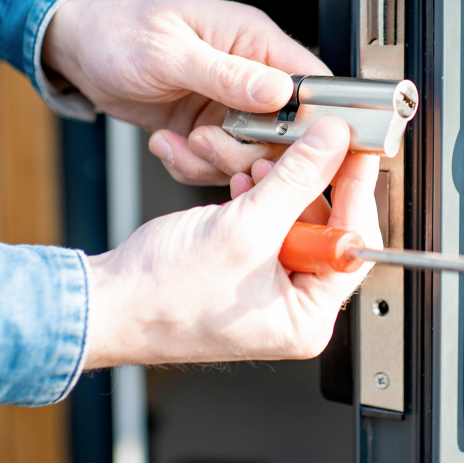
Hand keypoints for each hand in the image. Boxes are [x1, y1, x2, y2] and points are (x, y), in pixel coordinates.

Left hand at [42, 0, 329, 184]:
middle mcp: (251, 75)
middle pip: (285, 131)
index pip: (311, 83)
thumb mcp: (169, 51)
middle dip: (247, 150)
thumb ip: (227, 74)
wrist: (80, 49)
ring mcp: (231, 106)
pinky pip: (219, 163)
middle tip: (206, 142)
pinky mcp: (210, 129)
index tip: (284, 144)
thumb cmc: (119, 31)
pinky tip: (166, 144)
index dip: (311, 120)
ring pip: (252, 155)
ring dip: (214, 161)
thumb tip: (280, 91)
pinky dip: (191, 166)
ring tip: (179, 143)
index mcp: (254, 41)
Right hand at [83, 117, 380, 367]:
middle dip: (308, 184)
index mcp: (307, 317)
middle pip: (327, 228)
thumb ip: (297, 180)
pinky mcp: (247, 269)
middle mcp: (294, 307)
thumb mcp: (244, 228)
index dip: (356, 190)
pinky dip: (259, 198)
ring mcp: (270, 288)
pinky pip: (269, 224)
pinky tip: (244, 183)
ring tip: (260, 165)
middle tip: (309, 146)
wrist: (106, 303)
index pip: (354, 244)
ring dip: (279, 186)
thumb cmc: (162, 296)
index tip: (357, 150)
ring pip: (295, 219)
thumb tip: (333, 145)